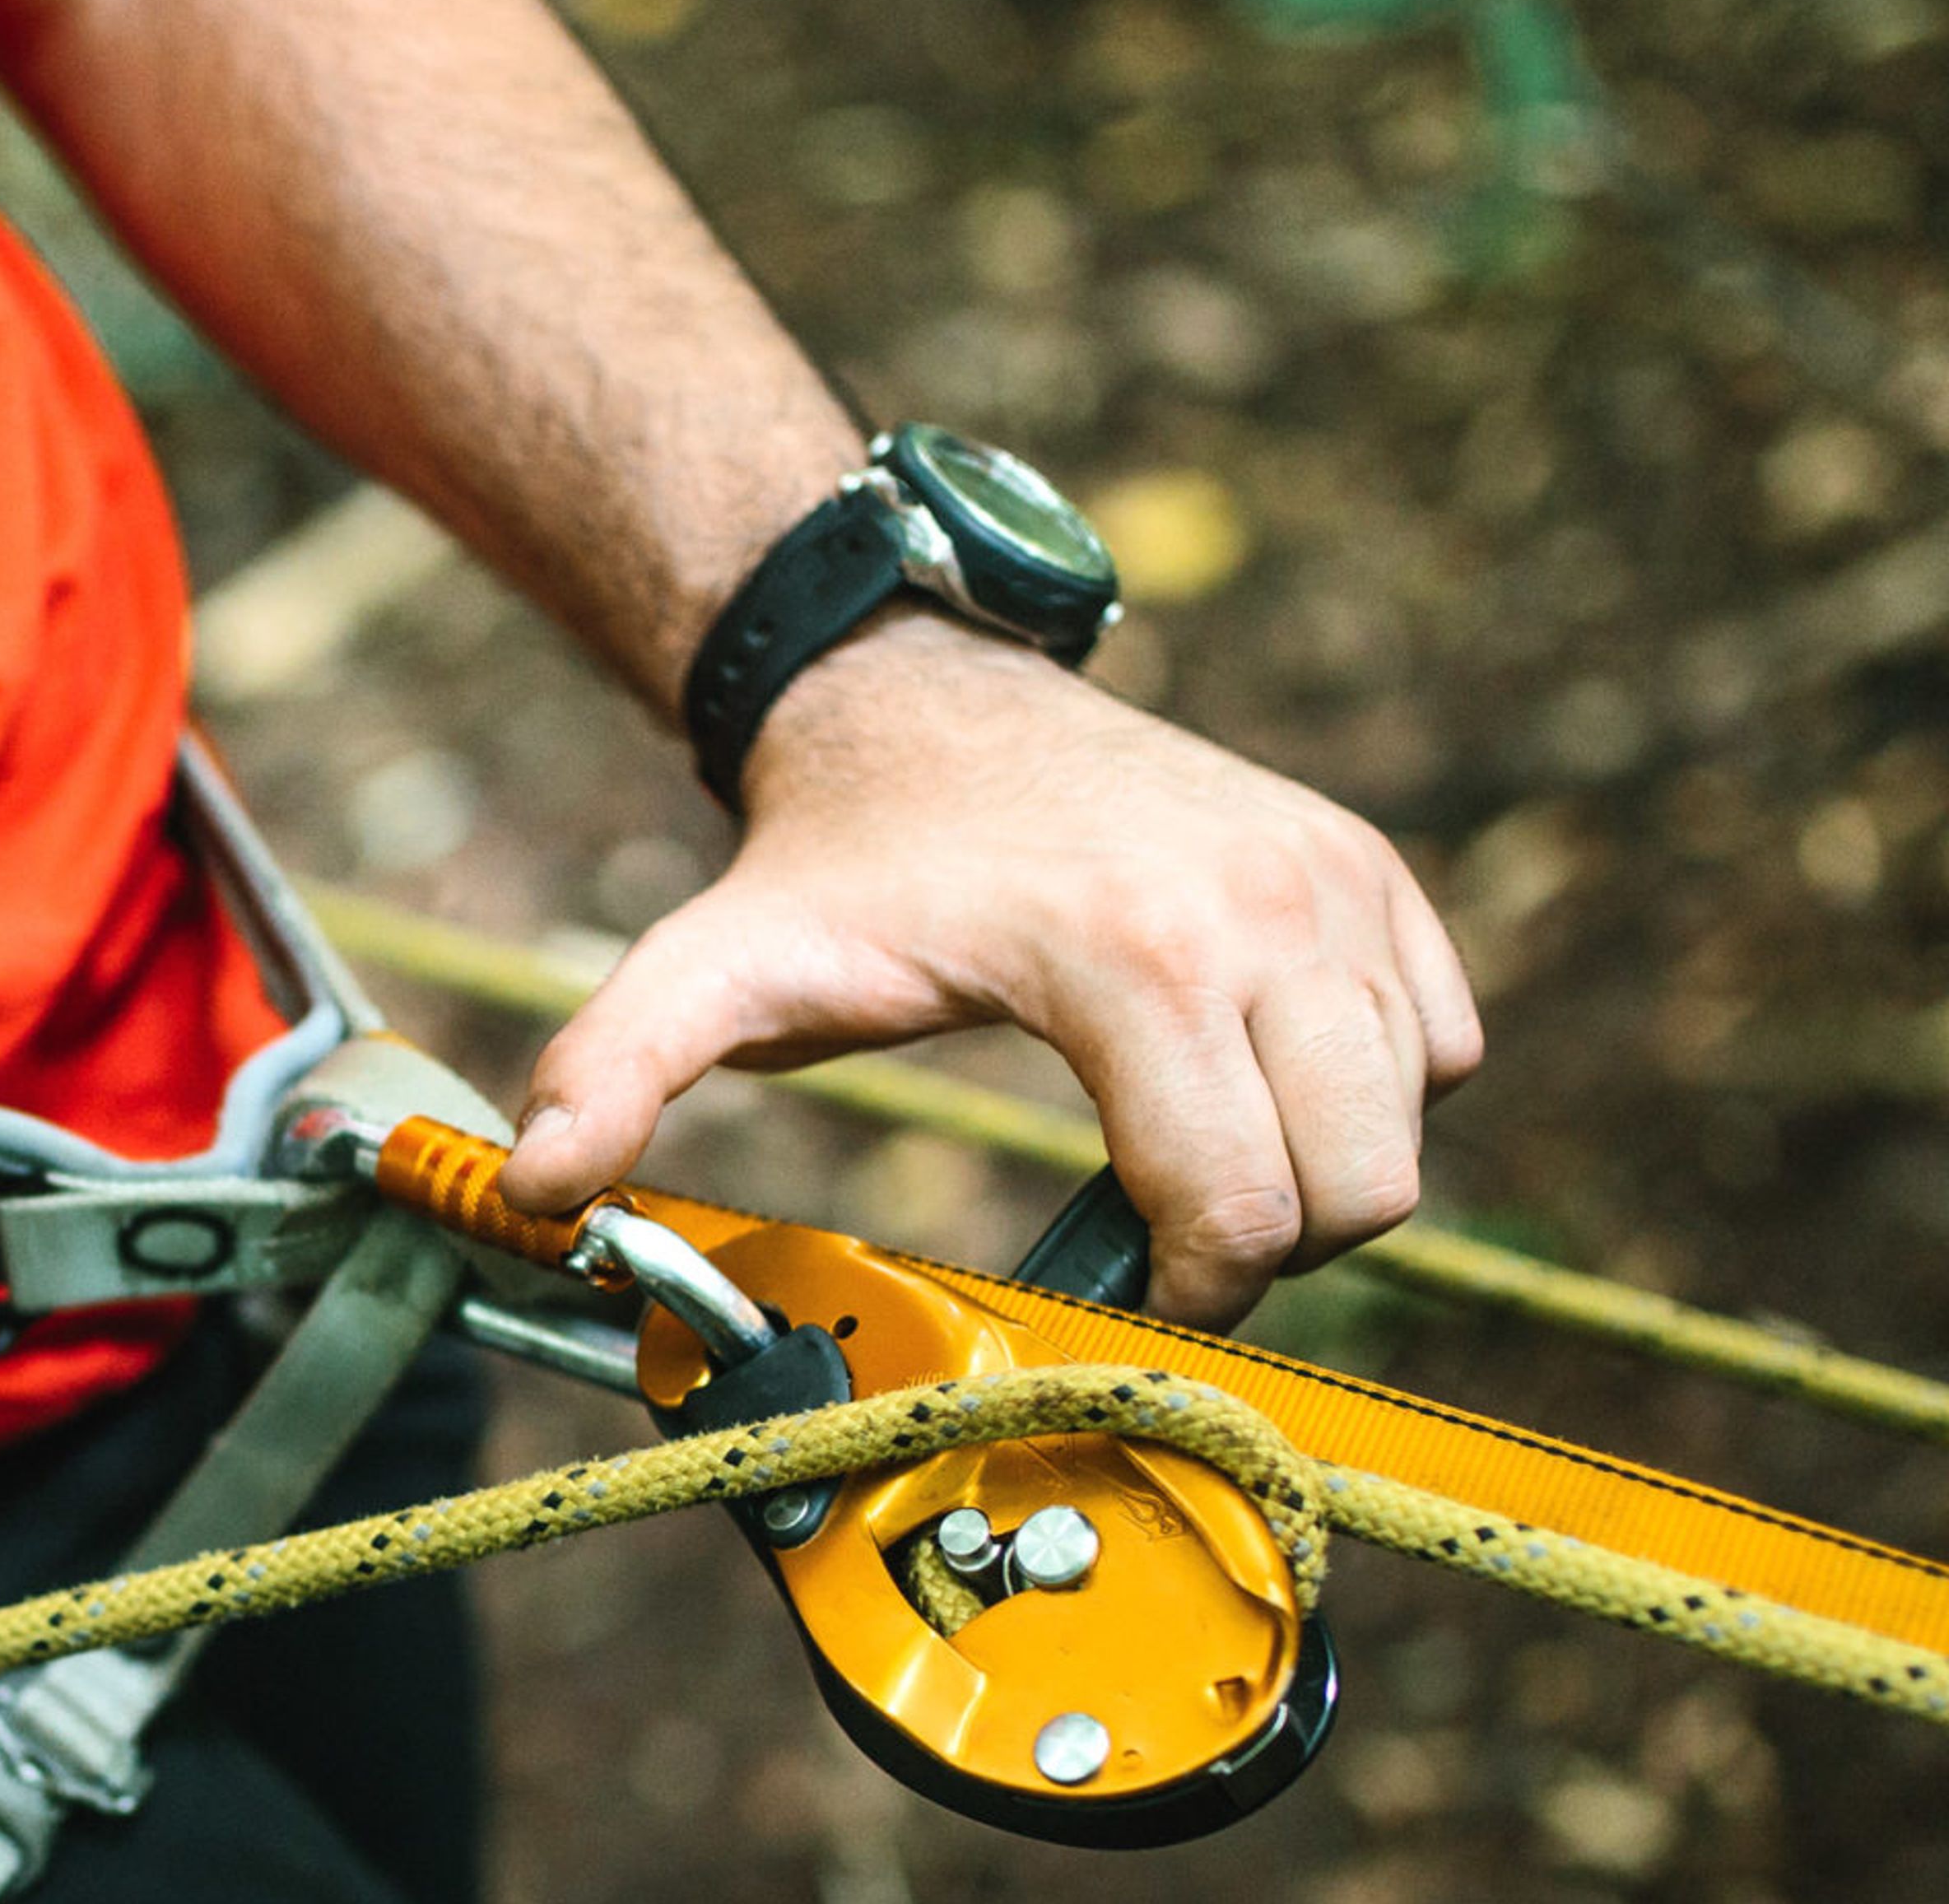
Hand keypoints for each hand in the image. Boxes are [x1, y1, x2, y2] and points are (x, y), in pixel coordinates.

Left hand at [499, 614, 1482, 1329]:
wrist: (914, 694)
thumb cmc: (832, 859)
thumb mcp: (716, 965)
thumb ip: (619, 1071)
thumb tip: (540, 1199)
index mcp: (1133, 955)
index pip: (1244, 1210)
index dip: (1188, 1291)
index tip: (1118, 1283)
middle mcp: (1266, 904)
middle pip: (1361, 1188)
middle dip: (1264, 1244)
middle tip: (1155, 1219)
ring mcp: (1334, 877)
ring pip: (1415, 1121)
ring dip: (1318, 1165)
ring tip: (1189, 1138)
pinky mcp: (1367, 863)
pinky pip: (1445, 1038)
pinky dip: (1374, 1084)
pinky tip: (1249, 1064)